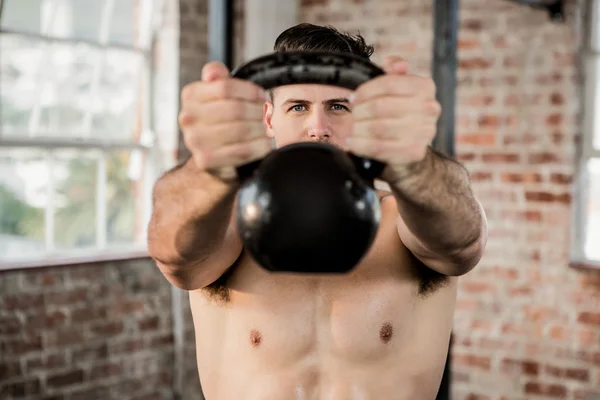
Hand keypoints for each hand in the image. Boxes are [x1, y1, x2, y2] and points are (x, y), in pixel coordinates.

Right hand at [178, 61, 270, 179]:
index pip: (226, 87)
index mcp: (190, 95)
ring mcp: (195, 140)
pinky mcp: (206, 159)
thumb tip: (213, 72)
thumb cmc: (219, 122)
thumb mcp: (217, 95)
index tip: (262, 97)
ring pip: (242, 129)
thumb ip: (218, 77)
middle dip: (258, 112)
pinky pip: (243, 150)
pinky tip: (263, 143)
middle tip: (267, 115)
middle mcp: (188, 117)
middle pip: (236, 109)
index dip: (250, 91)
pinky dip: (260, 146)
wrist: (210, 157)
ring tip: (266, 129)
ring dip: (261, 129)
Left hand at [348, 56, 440, 182]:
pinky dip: (360, 145)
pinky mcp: (414, 152)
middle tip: (352, 115)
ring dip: (358, 128)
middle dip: (360, 111)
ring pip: (378, 127)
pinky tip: (352, 142)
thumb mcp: (396, 87)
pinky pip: (379, 147)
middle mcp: (429, 108)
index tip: (353, 98)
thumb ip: (393, 70)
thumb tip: (395, 65)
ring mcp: (424, 132)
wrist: (410, 148)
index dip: (365, 90)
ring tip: (352, 128)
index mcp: (425, 87)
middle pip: (381, 106)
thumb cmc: (398, 113)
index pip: (389, 83)